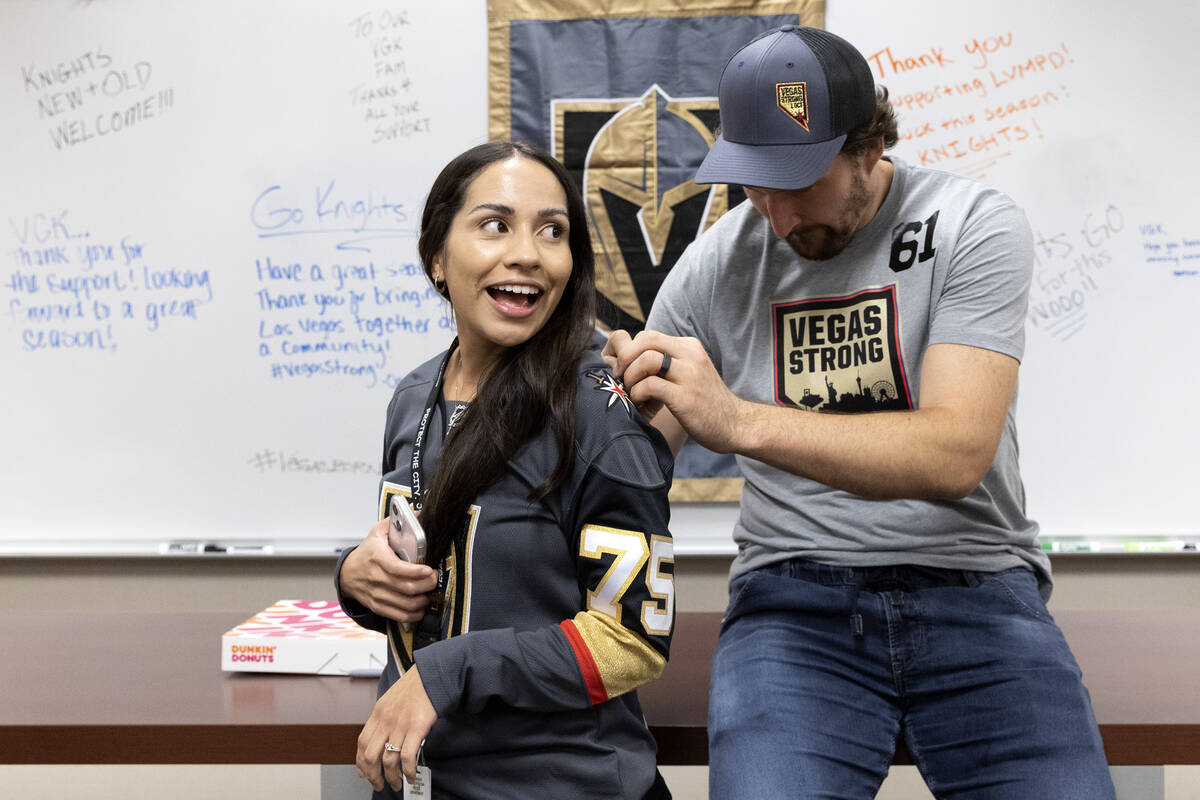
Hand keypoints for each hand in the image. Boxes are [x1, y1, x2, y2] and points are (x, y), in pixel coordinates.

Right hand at [340, 519, 437, 622]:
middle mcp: (376, 578)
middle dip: (426, 585)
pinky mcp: (378, 606)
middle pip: (405, 588)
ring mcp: (376, 594)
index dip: (416, 572)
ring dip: (423, 600)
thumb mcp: (378, 532)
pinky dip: (414, 614)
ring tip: (430, 592)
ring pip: (405, 604)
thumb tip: (419, 514)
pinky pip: (399, 615)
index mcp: (377, 558)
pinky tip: (421, 607)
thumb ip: (396, 522)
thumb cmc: (367, 552)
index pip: (397, 569)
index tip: (429, 570)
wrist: (347, 573)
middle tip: (435, 579)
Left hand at [356, 666, 437, 791]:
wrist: (433, 674)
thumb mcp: (392, 700)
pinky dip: (408, 770)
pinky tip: (410, 775)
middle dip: (373, 776)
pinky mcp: (417, 727)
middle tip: (379, 784)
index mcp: (378, 713)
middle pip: (370, 756)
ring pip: (388, 760)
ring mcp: (400, 724)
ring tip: (397, 784)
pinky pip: (407, 756)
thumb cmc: (416, 686)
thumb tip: (380, 741)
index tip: (365, 773)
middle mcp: (386, 720)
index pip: (361, 743)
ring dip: (392, 777)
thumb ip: (384, 719)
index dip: (361, 762)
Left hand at [606, 329, 746, 453]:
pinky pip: (650, 385)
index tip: (624, 368)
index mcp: (690, 347)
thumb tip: (634, 360)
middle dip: (625, 358)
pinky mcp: (685, 397)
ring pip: (646, 360)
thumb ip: (669, 363)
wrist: (735, 425)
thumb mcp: (691, 372)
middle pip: (646, 340)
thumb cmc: (706, 402)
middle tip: (620, 376)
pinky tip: (640, 403)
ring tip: (631, 391)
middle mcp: (690, 356)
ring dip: (630, 376)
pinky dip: (638, 393)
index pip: (649, 336)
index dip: (630, 350)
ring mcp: (689, 375)